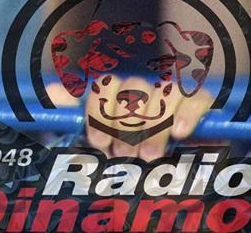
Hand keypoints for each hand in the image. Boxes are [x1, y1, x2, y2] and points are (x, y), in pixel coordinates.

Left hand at [48, 79, 213, 160]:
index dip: (100, 111)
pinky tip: (179, 133)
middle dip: (127, 123)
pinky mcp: (198, 106)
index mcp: (114, 90)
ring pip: (164, 92)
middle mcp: (141, 87)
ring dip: (154, 125)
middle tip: (123, 154)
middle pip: (135, 87)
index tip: (99, 141)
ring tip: (147, 155)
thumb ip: (71, 111)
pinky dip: (187, 113)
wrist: (153, 167)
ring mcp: (170, 94)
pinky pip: (196, 98)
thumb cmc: (118, 150)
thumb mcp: (91, 135)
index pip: (106, 83)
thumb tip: (52, 91)